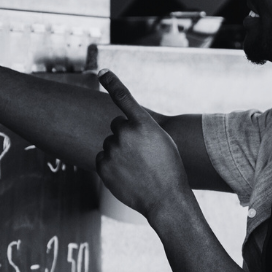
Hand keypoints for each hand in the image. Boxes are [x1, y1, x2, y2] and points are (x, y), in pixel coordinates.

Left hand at [95, 71, 191, 220]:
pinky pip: (103, 158)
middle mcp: (125, 133)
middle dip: (125, 135)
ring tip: (137, 167)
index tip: (102, 72)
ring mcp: (112, 150)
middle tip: (142, 153)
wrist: (165, 199)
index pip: (124, 97)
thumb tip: (119, 128)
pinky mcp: (102, 165)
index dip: (112, 83)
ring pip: (110, 143)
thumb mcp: (162, 141)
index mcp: (143, 124)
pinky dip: (112, 165)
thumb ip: (142, 129)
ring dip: (119, 151)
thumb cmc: (169, 169)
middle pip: (117, 125)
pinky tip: (127, 175)